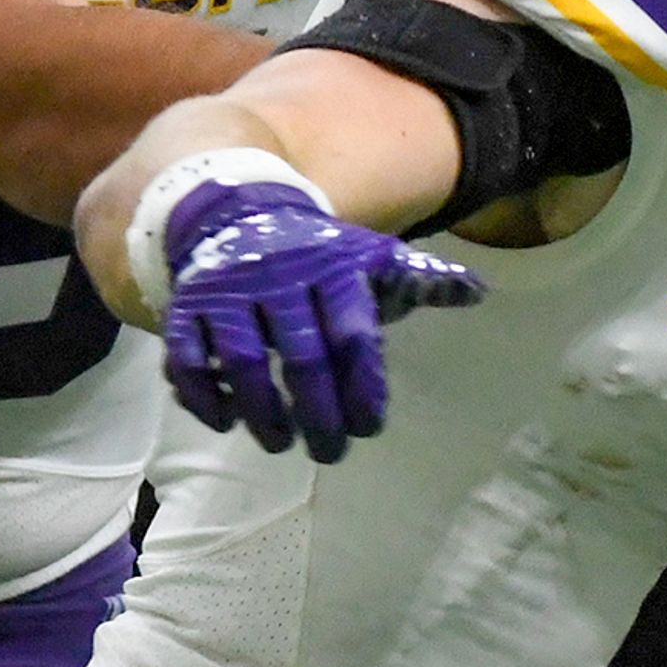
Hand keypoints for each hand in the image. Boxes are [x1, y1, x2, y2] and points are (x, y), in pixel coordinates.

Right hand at [155, 177, 485, 460]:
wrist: (239, 213)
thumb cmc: (319, 256)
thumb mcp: (370, 259)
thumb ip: (420, 282)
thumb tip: (478, 292)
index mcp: (333, 266)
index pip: (352, 335)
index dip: (363, 387)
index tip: (369, 428)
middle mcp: (281, 275)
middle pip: (301, 356)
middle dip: (318, 414)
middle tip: (330, 453)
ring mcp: (230, 290)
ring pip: (243, 360)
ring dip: (263, 414)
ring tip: (282, 445)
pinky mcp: (188, 307)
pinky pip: (189, 358)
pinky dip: (204, 396)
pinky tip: (226, 422)